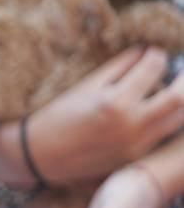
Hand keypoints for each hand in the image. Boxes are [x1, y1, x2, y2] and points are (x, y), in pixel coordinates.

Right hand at [29, 48, 183, 184]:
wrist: (39, 156)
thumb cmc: (57, 117)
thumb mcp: (85, 86)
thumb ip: (119, 67)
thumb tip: (144, 51)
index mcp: (116, 101)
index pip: (154, 67)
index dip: (156, 54)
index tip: (151, 52)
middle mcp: (131, 124)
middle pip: (180, 96)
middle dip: (183, 78)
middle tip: (179, 69)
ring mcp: (135, 143)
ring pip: (177, 119)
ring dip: (178, 101)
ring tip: (168, 90)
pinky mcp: (133, 156)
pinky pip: (162, 134)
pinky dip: (166, 119)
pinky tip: (155, 111)